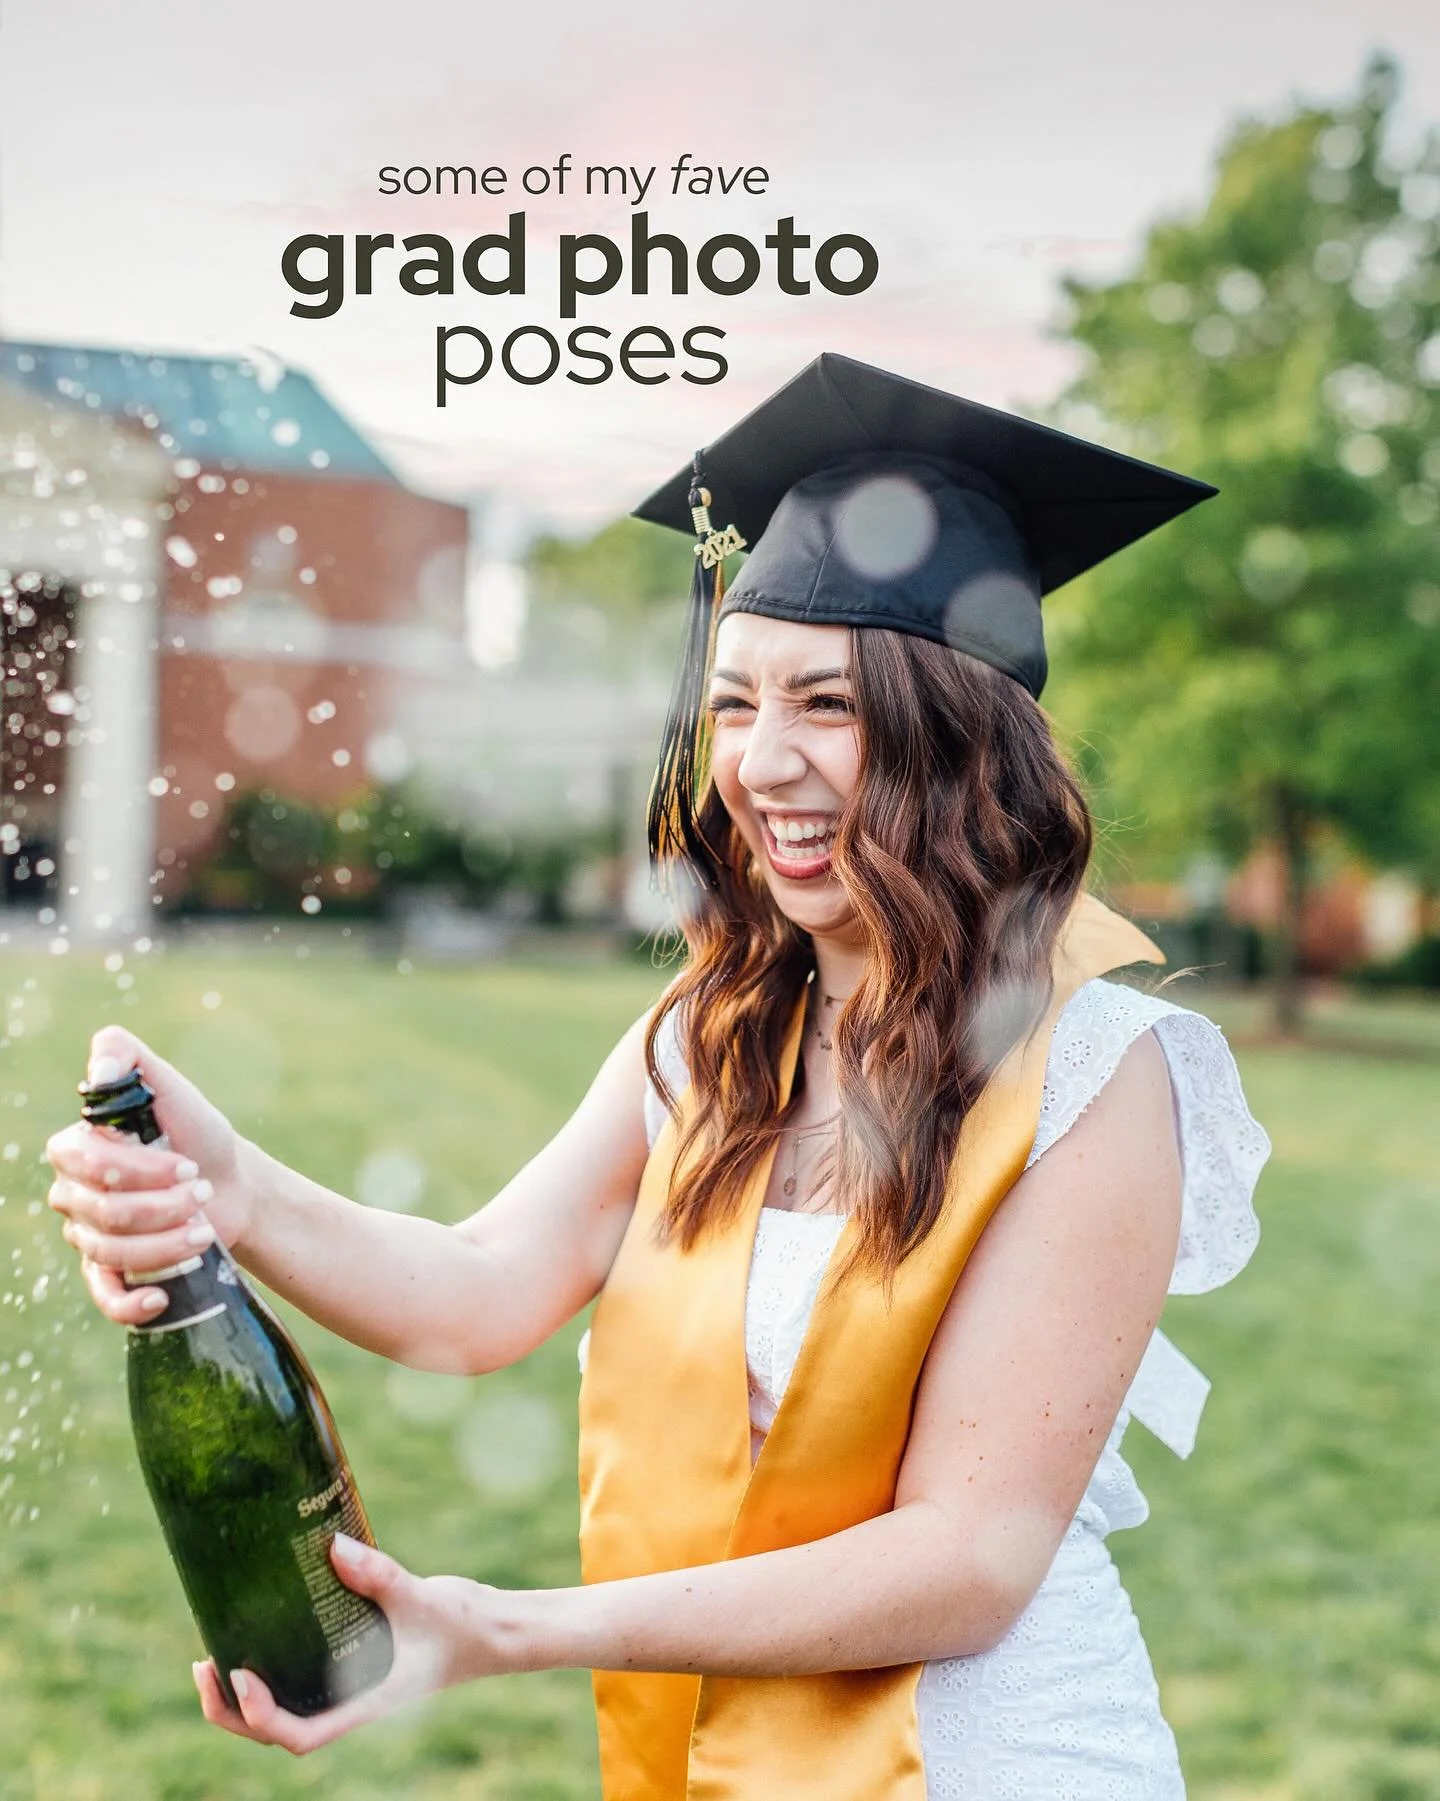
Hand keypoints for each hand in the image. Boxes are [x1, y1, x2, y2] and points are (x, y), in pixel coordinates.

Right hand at [45, 1025, 256, 1325]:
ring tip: (203, 1227)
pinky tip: (160, 1297)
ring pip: (112, 1253)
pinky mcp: (114, 1272)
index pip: (88, 1165)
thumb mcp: (167, 1084)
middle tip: (200, 1189)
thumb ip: (126, 1057)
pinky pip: (105, 1297)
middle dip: (164, 1204)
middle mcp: (73, 1194)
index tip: (186, 1164)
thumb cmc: (196, 1131)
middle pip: (105, 1213)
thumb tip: (100, 1070)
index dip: (140, 1169)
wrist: (230, 1181)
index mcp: (76, 1149)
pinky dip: (130, 1304)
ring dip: (166, 1242)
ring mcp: (89, 1237)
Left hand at [193, 1534, 514, 1753]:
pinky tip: (262, 1630)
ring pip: (285, 1707)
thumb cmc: (464, 1625)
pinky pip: (302, 1678)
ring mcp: (350, 1686)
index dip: (262, 1717)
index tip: (241, 1676)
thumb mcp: (422, 1599)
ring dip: (242, 1693)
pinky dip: (273, 1665)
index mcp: (365, 1704)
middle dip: (231, 1709)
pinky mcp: (353, 1663)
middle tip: (202, 1666)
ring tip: (212, 1653)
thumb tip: (333, 1545)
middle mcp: (351, 1702)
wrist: (492, 1631)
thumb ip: (381, 1576)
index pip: (301, 1736)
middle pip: (277, 1730)